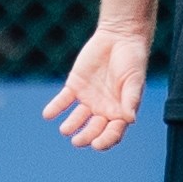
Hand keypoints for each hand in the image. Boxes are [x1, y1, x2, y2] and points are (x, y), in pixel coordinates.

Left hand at [43, 26, 150, 150]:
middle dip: (86, 136)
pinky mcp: (75, 86)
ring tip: (65, 130)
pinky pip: (63, 101)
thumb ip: (131, 100)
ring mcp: (88, 99)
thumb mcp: (134, 80)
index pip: (113, 132)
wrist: (119, 37)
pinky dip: (55, 108)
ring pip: (77, 118)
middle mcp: (103, 109)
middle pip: (93, 128)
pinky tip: (48, 114)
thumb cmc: (132, 60)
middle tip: (78, 141)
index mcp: (120, 111)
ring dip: (71, 125)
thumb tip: (130, 120)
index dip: (105, 140)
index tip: (97, 144)